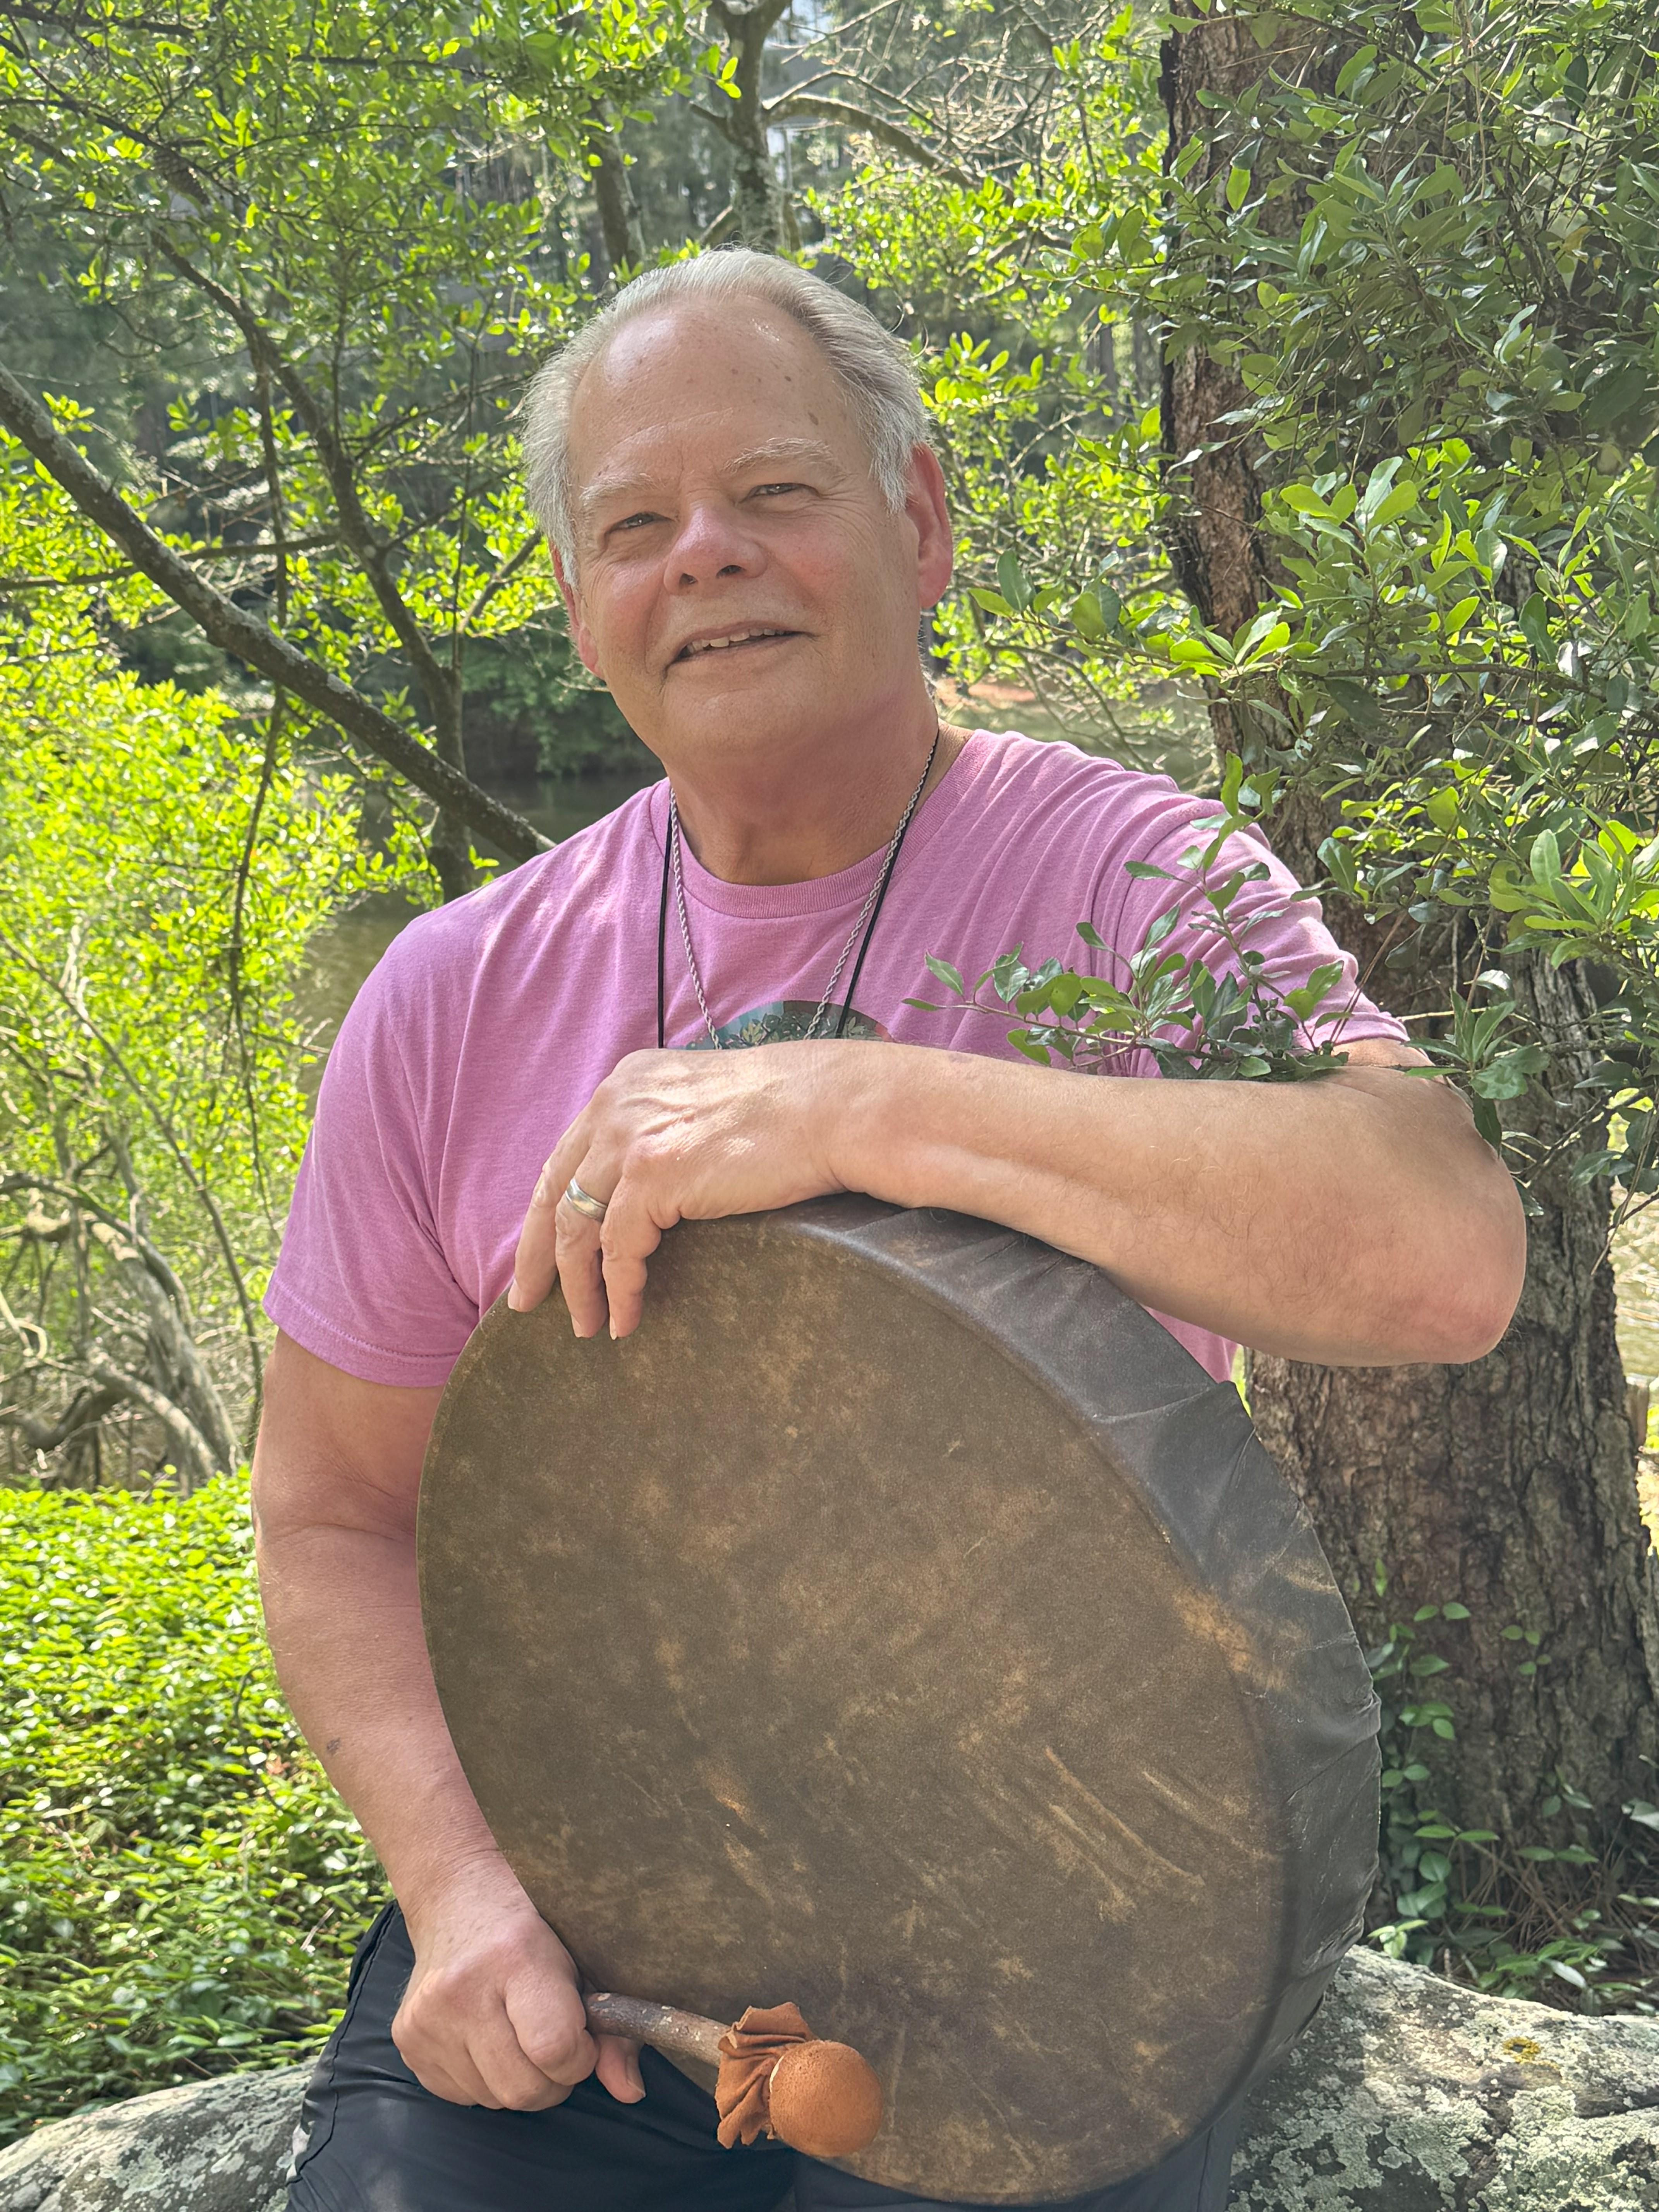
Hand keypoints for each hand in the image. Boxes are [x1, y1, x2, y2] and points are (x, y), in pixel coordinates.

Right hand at [395, 1869, 644, 2109]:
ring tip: (519, 2031)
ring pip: (492, 2100)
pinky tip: (486, 2034)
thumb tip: (631, 2092)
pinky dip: (483, 2079)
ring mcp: (427, 2018)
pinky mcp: (406, 2040)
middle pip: (523, 2089)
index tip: (583, 2038)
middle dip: (553, 2080)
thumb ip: (615, 2029)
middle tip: (555, 2042)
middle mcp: (462, 1989)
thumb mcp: (584, 1959)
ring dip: (517, 2080)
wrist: (458, 1896)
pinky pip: (461, 2096)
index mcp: (515, 1957)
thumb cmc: (533, 1924)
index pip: (554, 2047)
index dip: (580, 2058)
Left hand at [508, 1042, 864, 1337]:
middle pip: (554, 1191)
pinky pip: (617, 1250)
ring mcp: (630, 1137)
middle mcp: (617, 1103)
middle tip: (527, 1301)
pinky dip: (618, 1291)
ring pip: (577, 1227)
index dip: (547, 1211)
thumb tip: (653, 1187)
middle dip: (536, 1254)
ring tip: (586, 1326)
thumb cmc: (792, 1112)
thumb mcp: (707, 1104)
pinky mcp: (652, 1175)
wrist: (833, 1108)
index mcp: (628, 1084)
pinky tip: (626, 1319)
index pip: (568, 1155)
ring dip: (577, 1286)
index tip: (539, 1252)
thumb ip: (667, 1129)